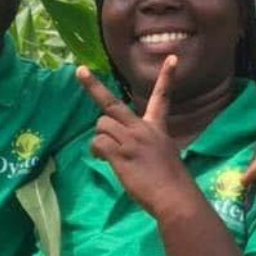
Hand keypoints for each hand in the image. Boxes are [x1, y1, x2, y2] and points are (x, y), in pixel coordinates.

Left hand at [76, 56, 198, 217]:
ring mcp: (130, 140)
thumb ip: (147, 145)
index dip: (166, 77)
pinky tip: (103, 159)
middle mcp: (142, 129)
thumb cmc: (173, 183)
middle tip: (80, 71)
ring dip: (99, 139)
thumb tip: (126, 150)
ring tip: (106, 154)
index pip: (162, 98)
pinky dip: (97, 150)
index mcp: (157, 128)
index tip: (172, 58)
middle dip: (92, 86)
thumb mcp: (165, 155)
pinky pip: (98, 142)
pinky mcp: (120, 153)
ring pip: (101, 126)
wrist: (175, 196)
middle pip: (112, 104)